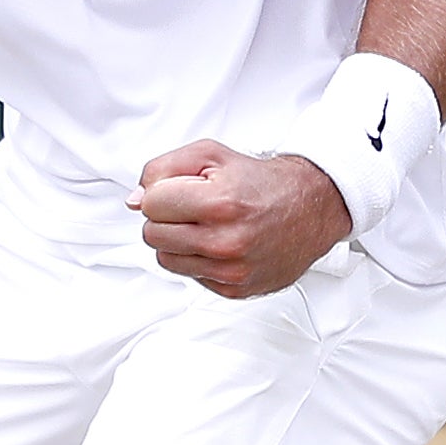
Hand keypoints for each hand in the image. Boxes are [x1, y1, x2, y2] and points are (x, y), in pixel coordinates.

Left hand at [130, 139, 351, 298]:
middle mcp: (226, 241)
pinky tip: (220, 243)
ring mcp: (231, 270)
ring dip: (178, 240)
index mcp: (219, 203)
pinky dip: (197, 259)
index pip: (150, 205)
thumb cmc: (260, 182)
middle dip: (166, 217)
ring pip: (165, 259)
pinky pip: (189, 275)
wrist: (310, 208)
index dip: (162, 193)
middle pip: (152, 234)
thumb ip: (162, 170)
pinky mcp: (234, 289)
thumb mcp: (210, 155)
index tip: (181, 190)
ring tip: (206, 225)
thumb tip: (135, 201)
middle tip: (193, 207)